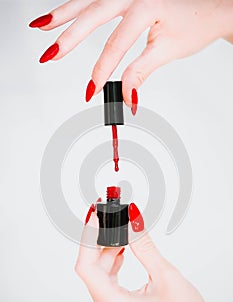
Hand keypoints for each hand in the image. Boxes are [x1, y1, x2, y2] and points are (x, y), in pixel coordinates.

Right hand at [29, 0, 232, 104]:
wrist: (214, 8)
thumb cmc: (197, 24)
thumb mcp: (169, 50)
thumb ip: (142, 72)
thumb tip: (126, 96)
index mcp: (148, 4)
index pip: (115, 43)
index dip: (101, 70)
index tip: (91, 90)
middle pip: (93, 13)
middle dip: (68, 37)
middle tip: (49, 55)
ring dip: (64, 14)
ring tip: (42, 27)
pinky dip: (77, 6)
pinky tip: (64, 12)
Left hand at [75, 205, 228, 301]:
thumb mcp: (165, 276)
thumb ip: (144, 246)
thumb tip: (132, 220)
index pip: (86, 266)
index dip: (88, 238)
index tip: (94, 217)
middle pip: (91, 268)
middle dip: (98, 240)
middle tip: (106, 218)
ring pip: (99, 274)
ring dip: (107, 251)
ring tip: (119, 232)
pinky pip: (108, 281)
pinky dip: (113, 263)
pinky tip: (121, 250)